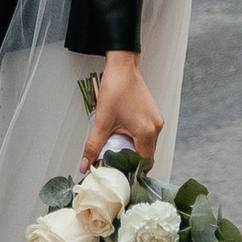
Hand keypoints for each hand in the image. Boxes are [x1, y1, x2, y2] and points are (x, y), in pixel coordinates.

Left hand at [83, 53, 161, 172]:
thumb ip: (93, 146)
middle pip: (147, 155)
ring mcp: (156, 120)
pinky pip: (147, 135)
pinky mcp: (153, 115)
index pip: (144, 163)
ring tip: (116, 150)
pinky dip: (136, 140)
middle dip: (131, 162)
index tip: (119, 174)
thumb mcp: (102, 120)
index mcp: (147, 132)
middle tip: (115, 164)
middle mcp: (156, 127)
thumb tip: (85, 165)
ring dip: (133, 150)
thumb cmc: (115, 89)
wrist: (122, 67)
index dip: (132, 171)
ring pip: (147, 145)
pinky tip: (122, 137)